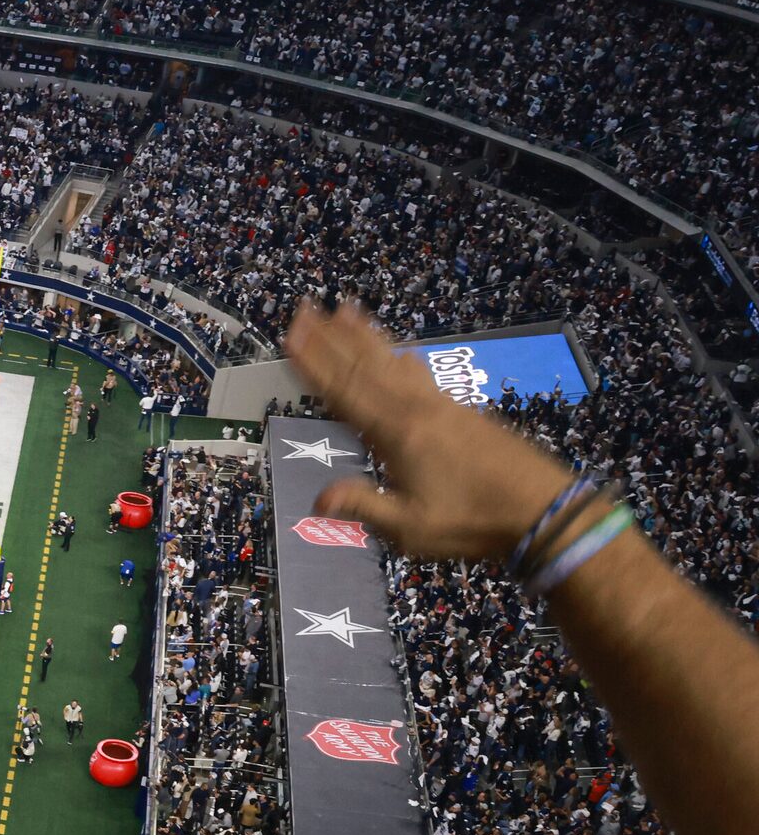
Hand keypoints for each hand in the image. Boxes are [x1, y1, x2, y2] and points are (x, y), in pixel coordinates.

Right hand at [281, 301, 575, 561]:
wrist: (543, 510)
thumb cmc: (474, 522)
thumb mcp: (411, 526)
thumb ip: (365, 506)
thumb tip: (319, 497)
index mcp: (398, 433)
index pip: (346, 392)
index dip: (316, 364)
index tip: (292, 334)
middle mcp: (417, 409)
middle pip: (367, 366)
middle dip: (333, 337)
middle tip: (308, 308)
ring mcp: (443, 406)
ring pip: (395, 362)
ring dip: (367, 337)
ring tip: (347, 310)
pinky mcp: (463, 412)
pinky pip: (422, 374)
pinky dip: (403, 356)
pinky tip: (403, 351)